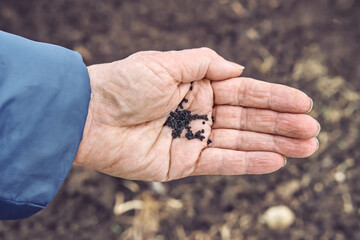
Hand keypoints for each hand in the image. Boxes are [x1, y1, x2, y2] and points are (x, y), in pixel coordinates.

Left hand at [74, 48, 319, 181]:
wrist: (90, 116)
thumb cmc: (124, 83)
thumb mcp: (166, 63)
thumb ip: (205, 63)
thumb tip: (239, 69)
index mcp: (197, 87)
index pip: (245, 93)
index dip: (275, 98)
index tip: (304, 103)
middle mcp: (199, 113)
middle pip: (249, 120)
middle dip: (282, 125)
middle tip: (314, 131)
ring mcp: (193, 139)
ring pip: (241, 143)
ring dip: (274, 145)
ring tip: (306, 147)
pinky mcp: (183, 164)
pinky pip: (222, 163)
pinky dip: (248, 163)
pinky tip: (276, 160)